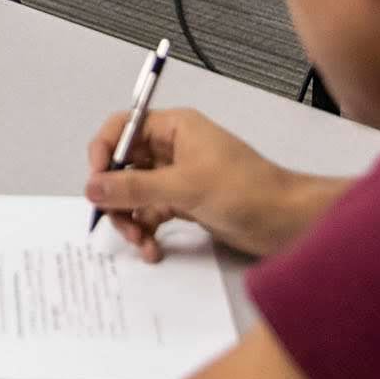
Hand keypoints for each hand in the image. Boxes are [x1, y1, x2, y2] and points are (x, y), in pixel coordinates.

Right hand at [85, 108, 315, 263]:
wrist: (288, 222)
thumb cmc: (242, 190)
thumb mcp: (184, 187)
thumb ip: (134, 188)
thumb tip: (91, 188)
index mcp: (174, 128)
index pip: (123, 128)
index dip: (104, 151)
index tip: (96, 182)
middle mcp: (172, 149)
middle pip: (124, 165)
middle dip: (116, 195)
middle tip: (115, 221)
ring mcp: (179, 178)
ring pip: (135, 194)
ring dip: (130, 219)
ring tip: (140, 243)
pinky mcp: (186, 204)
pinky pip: (152, 214)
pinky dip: (147, 231)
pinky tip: (153, 251)